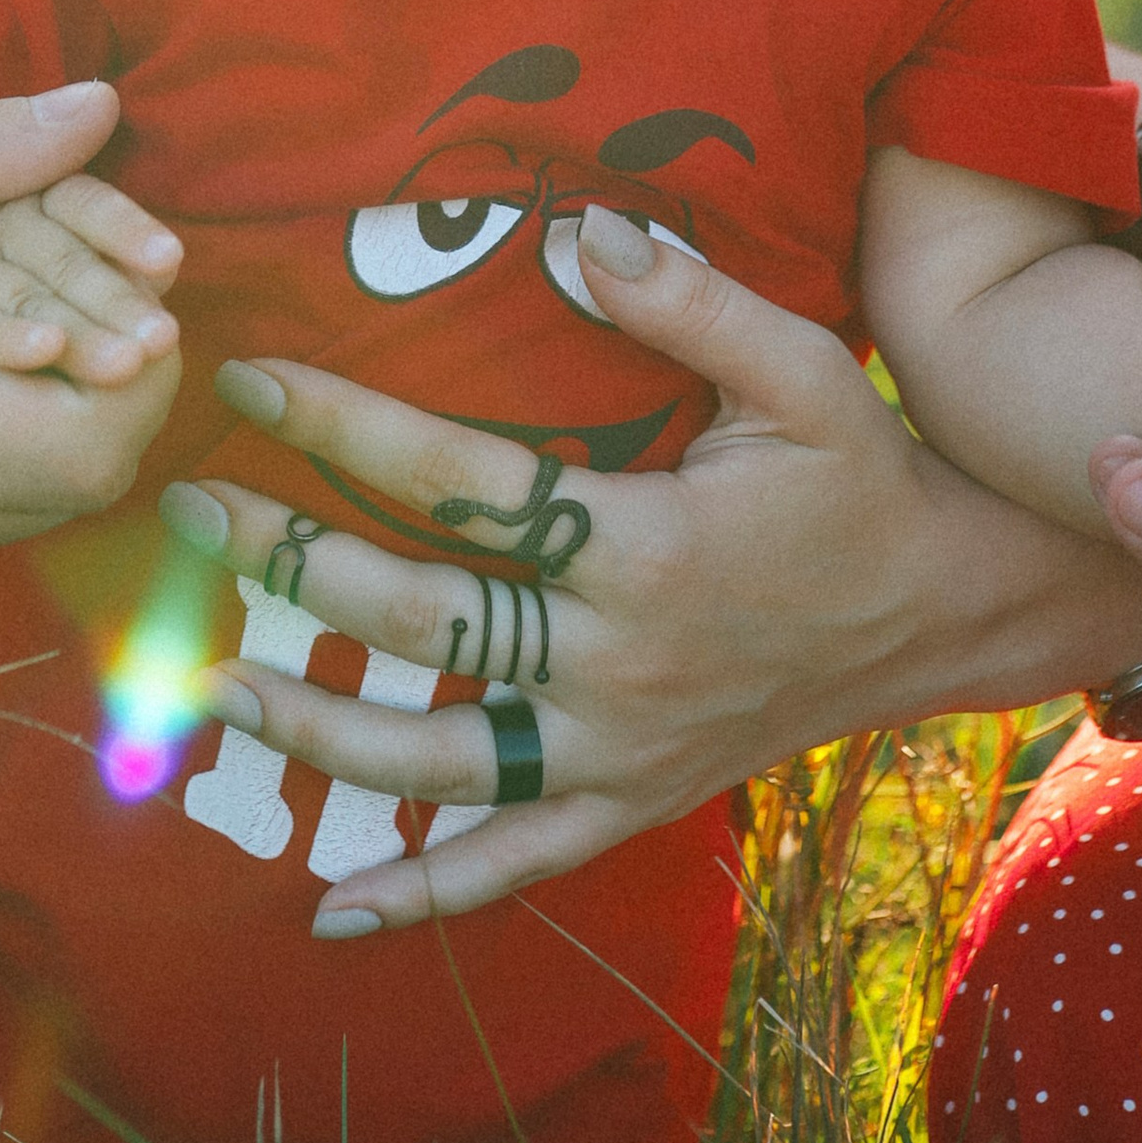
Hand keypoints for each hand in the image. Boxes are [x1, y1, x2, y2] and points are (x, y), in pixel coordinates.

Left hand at [155, 220, 1141, 939]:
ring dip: (317, 730)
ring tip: (212, 683)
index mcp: (646, 547)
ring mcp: (620, 747)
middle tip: (192, 510)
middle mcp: (619, 663)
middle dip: (294, 563)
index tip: (251, 379)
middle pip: (423, 619)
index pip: (461, 484)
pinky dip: (424, 893)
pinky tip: (328, 912)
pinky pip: (515, 861)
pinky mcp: (630, 800)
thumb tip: (583, 231)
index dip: (347, 428)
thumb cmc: (863, 471)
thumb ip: (690, 301)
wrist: (949, 607)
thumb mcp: (803, 368)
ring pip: (441, 756)